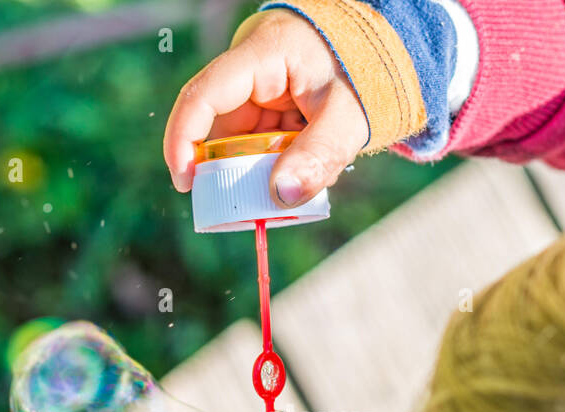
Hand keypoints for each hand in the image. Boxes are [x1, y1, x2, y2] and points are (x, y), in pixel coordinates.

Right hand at [163, 10, 368, 207]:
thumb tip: (281, 197)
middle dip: (233, 171)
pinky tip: (301, 172)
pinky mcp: (270, 110)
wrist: (380, 52)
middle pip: (219, 127)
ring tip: (294, 183)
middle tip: (250, 204)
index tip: (185, 182)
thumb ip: (320, 154)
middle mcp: (251, 72)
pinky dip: (277, 167)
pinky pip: (260, 146)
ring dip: (262, 172)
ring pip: (241, 143)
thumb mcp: (348, 115)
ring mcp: (259, 92)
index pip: (204, 95)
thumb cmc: (364, 71)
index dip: (184, 138)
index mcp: (262, 55)